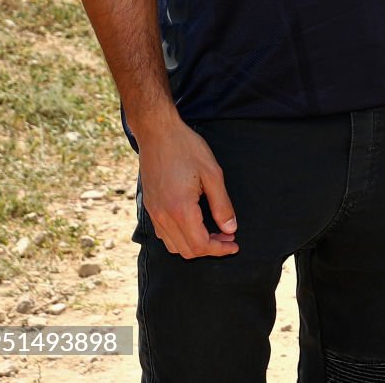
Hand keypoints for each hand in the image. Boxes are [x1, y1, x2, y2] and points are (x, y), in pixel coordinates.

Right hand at [137, 116, 237, 257]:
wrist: (157, 133)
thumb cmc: (187, 149)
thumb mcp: (213, 174)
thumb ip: (222, 205)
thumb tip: (230, 228)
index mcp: (180, 209)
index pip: (200, 245)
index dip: (219, 249)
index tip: (234, 244)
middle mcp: (163, 216)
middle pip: (186, 250)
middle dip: (210, 249)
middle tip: (228, 236)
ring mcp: (153, 213)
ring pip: (173, 246)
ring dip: (195, 245)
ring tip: (214, 231)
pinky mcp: (150, 208)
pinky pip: (164, 235)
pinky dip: (181, 238)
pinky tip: (196, 224)